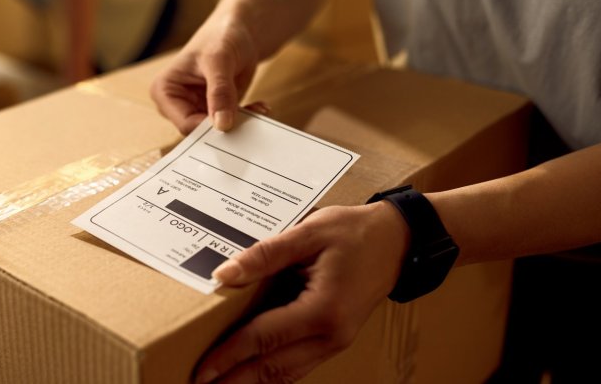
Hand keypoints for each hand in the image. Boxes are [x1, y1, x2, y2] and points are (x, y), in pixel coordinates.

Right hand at [150, 16, 262, 133]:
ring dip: (239, 123)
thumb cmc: (221, 36)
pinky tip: (258, 107)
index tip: (233, 123)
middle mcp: (176, 103)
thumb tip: (222, 124)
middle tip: (250, 117)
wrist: (238, 31)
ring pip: (216, 131)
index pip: (185, 124)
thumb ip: (220, 92)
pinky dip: (245, 118)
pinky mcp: (213, 111)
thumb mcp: (219, 61)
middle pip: (199, 131)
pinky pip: (229, 125)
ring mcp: (195, 108)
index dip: (209, 128)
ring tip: (257, 109)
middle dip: (225, 127)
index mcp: (165, 91)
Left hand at [195, 202, 409, 383]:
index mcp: (323, 310)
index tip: (202, 369)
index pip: (263, 339)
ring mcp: (336, 342)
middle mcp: (331, 336)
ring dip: (252, 382)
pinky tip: (250, 375)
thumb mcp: (308, 233)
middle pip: (274, 369)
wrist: (398, 241)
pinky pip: (298, 366)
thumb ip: (264, 255)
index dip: (229, 355)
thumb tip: (223, 274)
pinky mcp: (335, 340)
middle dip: (236, 381)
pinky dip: (272, 374)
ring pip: (287, 374)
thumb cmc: (354, 232)